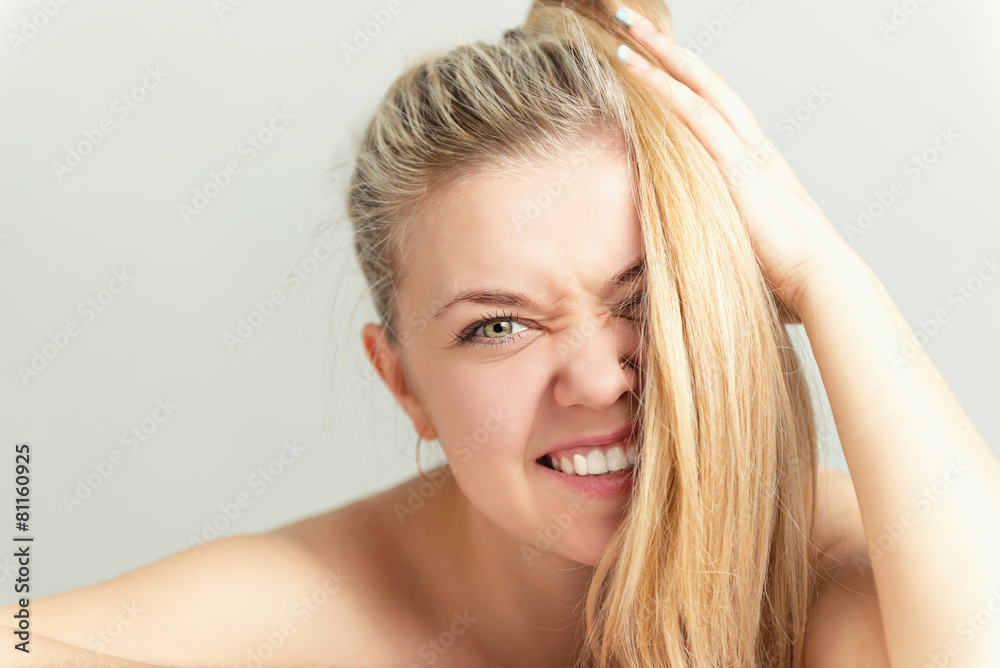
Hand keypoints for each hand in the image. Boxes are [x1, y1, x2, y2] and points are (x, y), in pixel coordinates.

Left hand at [613, 7, 857, 321]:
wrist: (820, 281)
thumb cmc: (787, 276)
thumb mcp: (746, 245)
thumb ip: (724, 232)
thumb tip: (700, 248)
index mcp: (756, 163)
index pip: (715, 106)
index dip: (684, 78)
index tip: (654, 58)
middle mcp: (752, 145)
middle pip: (704, 80)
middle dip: (667, 47)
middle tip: (631, 18)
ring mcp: (746, 151)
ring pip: (696, 85)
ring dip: (657, 52)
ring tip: (624, 23)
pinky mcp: (736, 165)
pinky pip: (692, 114)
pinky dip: (661, 87)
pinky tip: (632, 66)